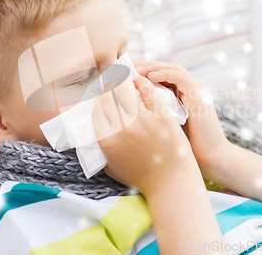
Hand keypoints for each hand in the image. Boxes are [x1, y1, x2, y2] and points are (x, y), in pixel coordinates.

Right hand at [92, 76, 201, 196]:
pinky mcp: (160, 116)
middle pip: (109, 96)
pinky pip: (147, 91)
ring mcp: (142, 121)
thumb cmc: (140, 177)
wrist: (170, 183)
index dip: (97, 97)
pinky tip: (140, 81)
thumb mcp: (111, 166)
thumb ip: (100, 149)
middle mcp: (121, 128)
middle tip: (109, 78)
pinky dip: (142, 83)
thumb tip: (92, 132)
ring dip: (123, 81)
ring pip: (126, 90)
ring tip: (123, 77)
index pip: (96, 109)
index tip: (100, 92)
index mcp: (107, 140)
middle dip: (107, 84)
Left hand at [134, 60, 231, 177]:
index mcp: (181, 95)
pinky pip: (181, 78)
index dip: (141, 72)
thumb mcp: (162, 127)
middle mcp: (189, 90)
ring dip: (152, 67)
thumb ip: (150, 114)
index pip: (160, 75)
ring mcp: (196, 91)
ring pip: (172, 69)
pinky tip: (149, 77)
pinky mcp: (199, 96)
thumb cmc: (185, 149)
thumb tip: (124, 109)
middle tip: (125, 65)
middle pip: (165, 69)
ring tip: (135, 69)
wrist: (211, 160)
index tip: (122, 73)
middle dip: (144, 65)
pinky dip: (164, 74)